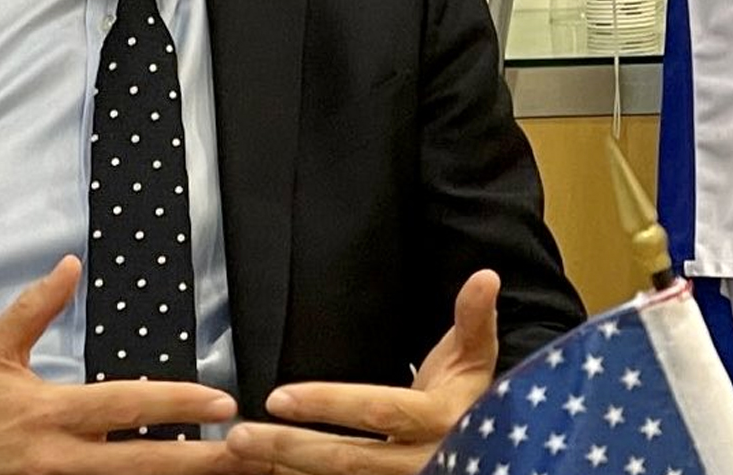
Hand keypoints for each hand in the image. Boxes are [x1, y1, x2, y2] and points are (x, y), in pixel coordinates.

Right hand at [0, 256, 255, 474]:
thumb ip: (33, 310)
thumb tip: (67, 266)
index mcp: (52, 415)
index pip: (125, 406)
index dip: (177, 403)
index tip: (223, 402)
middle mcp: (62, 459)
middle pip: (144, 463)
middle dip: (201, 458)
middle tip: (250, 450)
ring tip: (238, 469)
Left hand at [225, 270, 500, 474]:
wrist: (492, 451)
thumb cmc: (470, 398)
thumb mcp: (475, 357)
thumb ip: (474, 319)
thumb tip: (485, 277)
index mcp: (440, 419)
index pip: (379, 411)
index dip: (328, 405)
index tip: (279, 397)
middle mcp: (422, 460)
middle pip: (348, 458)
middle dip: (289, 447)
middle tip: (240, 436)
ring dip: (286, 470)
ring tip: (240, 457)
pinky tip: (268, 474)